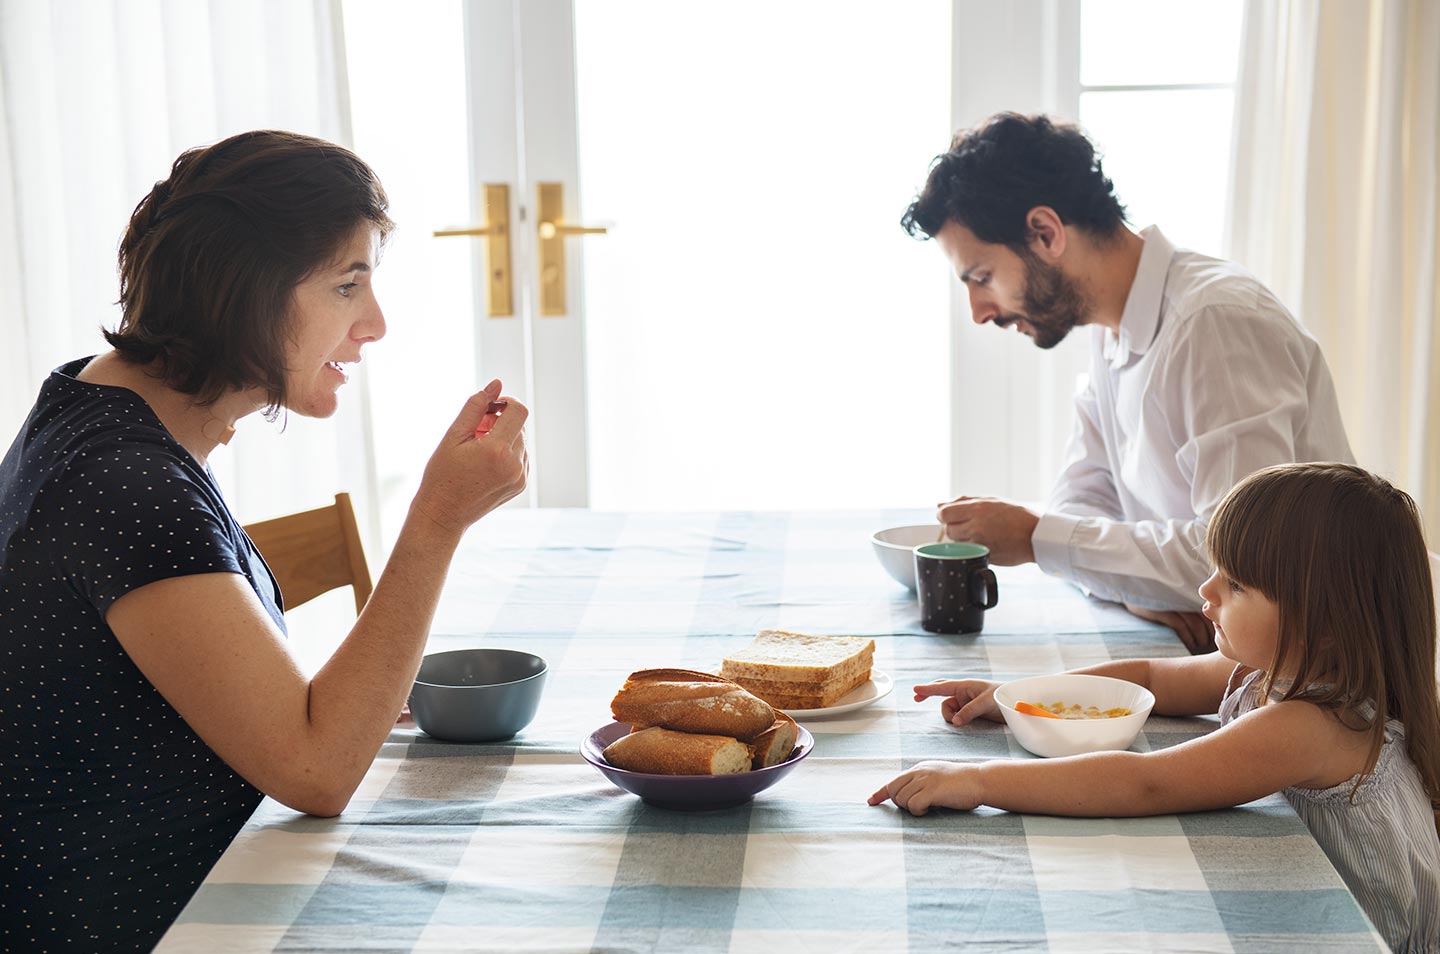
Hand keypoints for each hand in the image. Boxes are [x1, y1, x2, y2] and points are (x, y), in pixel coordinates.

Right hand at [412, 380, 529, 533]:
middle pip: (519, 425)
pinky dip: (507, 452)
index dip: (506, 402)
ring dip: (503, 437)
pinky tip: (485, 462)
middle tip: (475, 432)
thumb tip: (496, 384)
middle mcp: (514, 464)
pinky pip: (521, 456)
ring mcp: (520, 477)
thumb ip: (476, 406)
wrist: (443, 514)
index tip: (489, 407)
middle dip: (500, 421)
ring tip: (477, 449)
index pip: (519, 410)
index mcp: (497, 450)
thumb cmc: (442, 473)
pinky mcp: (520, 485)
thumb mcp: (453, 435)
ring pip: (521, 441)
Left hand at [867, 760, 982, 814]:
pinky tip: (930, 810)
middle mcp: (919, 771)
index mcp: (920, 768)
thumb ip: (923, 783)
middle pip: (893, 791)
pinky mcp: (931, 790)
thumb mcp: (938, 778)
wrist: (980, 780)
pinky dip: (918, 811)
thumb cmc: (963, 784)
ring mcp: (925, 780)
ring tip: (928, 807)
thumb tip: (909, 797)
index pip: (894, 781)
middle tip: (918, 807)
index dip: (881, 792)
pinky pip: (913, 805)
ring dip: (911, 808)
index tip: (871, 801)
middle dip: (900, 803)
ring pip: (901, 799)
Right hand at [913, 678, 1002, 725]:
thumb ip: (969, 711)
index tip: (915, 689)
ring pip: (948, 709)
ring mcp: (966, 702)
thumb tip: (956, 722)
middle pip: (941, 692)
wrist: (1017, 704)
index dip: (928, 689)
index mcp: (965, 685)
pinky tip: (960, 722)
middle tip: (917, 698)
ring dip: (950, 716)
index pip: (943, 687)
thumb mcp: (986, 702)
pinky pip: (956, 716)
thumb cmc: (1003, 696)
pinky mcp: (970, 712)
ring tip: (960, 722)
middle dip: (929, 694)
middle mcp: (963, 693)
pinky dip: (955, 719)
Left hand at [935, 496, 1038, 564]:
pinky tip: (987, 543)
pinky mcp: (984, 558)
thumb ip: (963, 501)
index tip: (951, 516)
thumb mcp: (991, 500)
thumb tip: (939, 505)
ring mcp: (980, 544)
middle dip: (955, 527)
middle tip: (969, 525)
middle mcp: (976, 527)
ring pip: (957, 544)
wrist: (1036, 536)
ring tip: (980, 534)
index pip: (944, 514)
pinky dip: (973, 550)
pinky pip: (969, 554)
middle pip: (948, 530)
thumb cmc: (1015, 515)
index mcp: (977, 509)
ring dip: (963, 540)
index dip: (945, 515)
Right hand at [1124, 603, 1214, 653]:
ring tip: (1199, 645)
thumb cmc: (1154, 597)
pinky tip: (1190, 644)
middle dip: (1210, 634)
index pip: (1209, 612)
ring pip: (1196, 624)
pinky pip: (1182, 627)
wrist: (1131, 589)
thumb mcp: (1173, 598)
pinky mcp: (1164, 611)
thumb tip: (1203, 622)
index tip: (1215, 636)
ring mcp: (1174, 604)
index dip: (1213, 626)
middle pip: (1205, 619)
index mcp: (1188, 595)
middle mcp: (1184, 598)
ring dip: (1200, 638)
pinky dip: (1188, 638)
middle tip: (1209, 644)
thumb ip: (1186, 605)